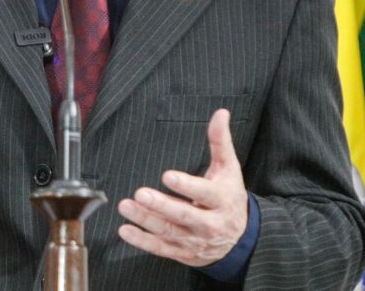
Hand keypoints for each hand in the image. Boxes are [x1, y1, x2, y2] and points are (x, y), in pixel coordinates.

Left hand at [117, 108, 247, 266]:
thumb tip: (221, 112)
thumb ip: (221, 141)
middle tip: (140, 193)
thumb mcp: (229, 168)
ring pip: (169, 232)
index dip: (187, 186)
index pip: (206, 192)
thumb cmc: (229, 195)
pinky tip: (125, 230)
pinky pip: (161, 249)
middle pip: (185, 215)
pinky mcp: (183, 252)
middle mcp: (210, 224)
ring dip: (145, 220)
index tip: (167, 176)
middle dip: (162, 205)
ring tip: (125, 205)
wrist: (240, 239)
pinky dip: (142, 242)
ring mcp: (195, 240)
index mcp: (223, 200)